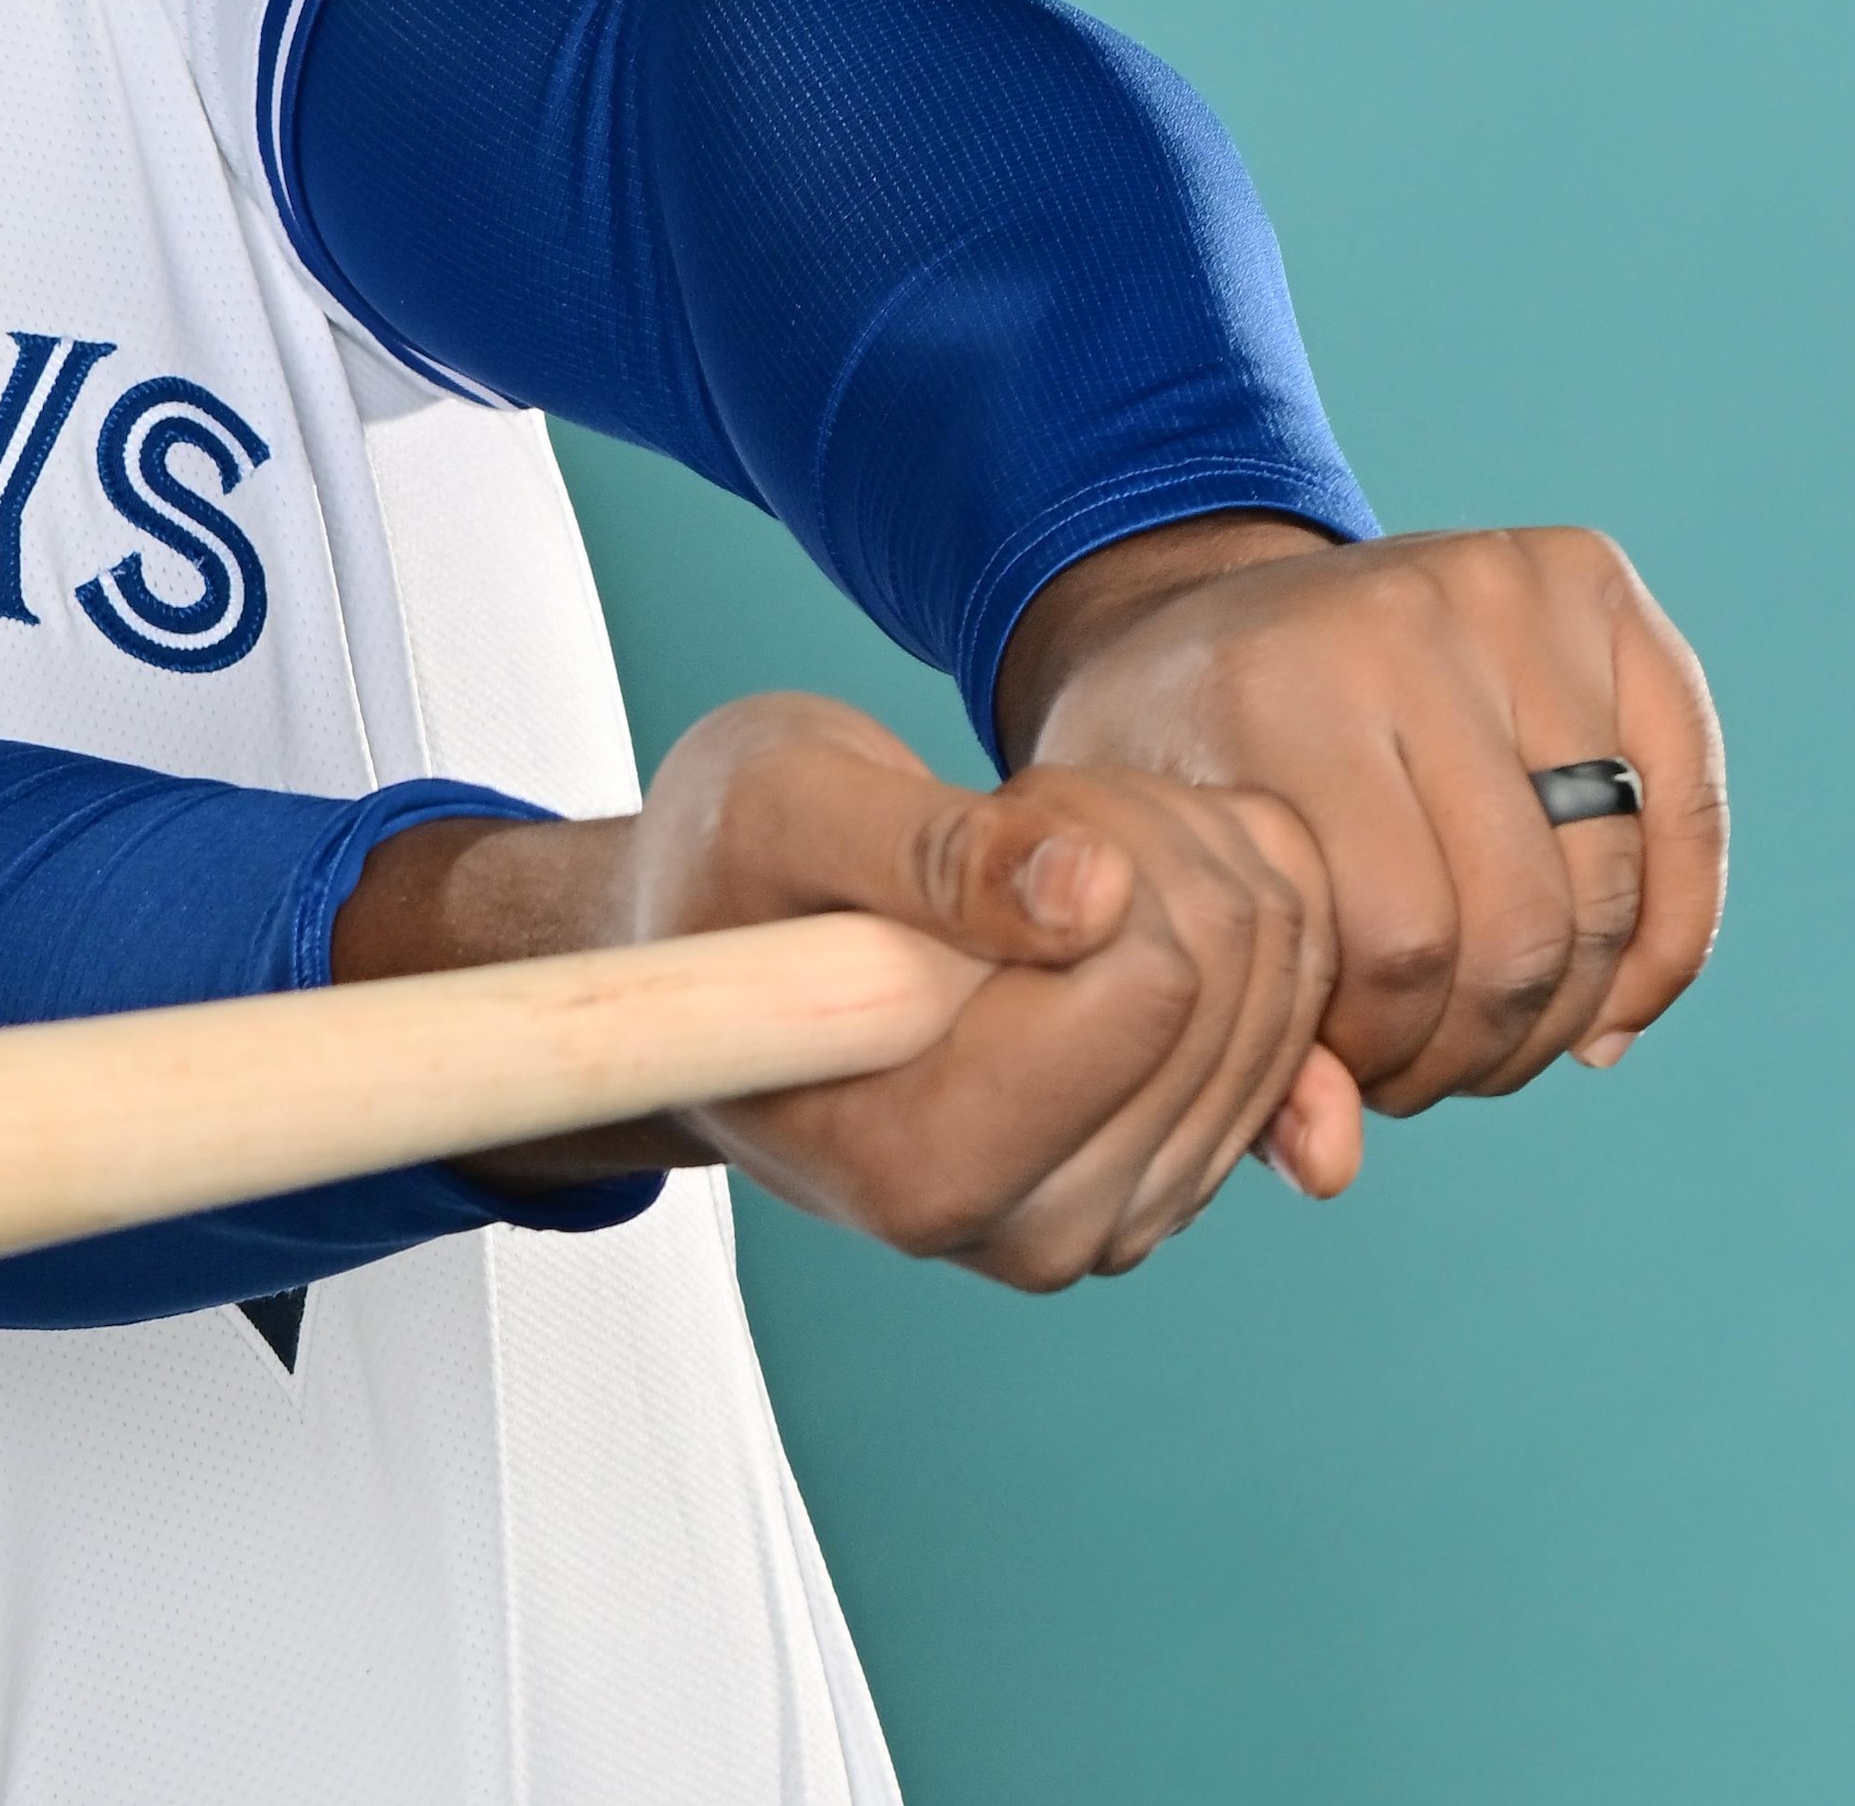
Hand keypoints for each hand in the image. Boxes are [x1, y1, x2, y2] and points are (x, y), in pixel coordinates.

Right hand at [341, 693, 1362, 1289]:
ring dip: (1183, 861)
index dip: (1092, 847)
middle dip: (1141, 841)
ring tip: (1036, 856)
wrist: (730, 955)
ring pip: (1286, 982)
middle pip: (1228, 982)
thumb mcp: (778, 806)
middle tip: (1012, 820)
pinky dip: (1229, 903)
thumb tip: (1097, 894)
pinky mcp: (1181, 1173)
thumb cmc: (729, 880)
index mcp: (922, 1173)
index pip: (1148, 988)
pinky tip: (1109, 890)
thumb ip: (923, 851)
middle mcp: (1037, 1232)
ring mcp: (1122, 1214)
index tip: (992, 813)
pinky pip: (1308, 1004)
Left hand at [998, 516, 1727, 1115]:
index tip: (1344, 1074)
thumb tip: (1330, 1167)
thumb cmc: (1164, 768)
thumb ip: (1233, 1023)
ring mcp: (1512, 594)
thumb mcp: (1150, 881)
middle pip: (1514, 922)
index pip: (1393, 939)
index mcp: (1276, 684)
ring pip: (1606, 887)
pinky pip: (1685, 814)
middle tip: (1416, 1076)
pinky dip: (1660, 944)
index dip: (1382, 1048)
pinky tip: (1601, 1016)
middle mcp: (1403, 615)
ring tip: (1485, 1044)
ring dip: (1561, 1013)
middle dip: (1472, 1044)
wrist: (1186, 610)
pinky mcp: (1595, 590)